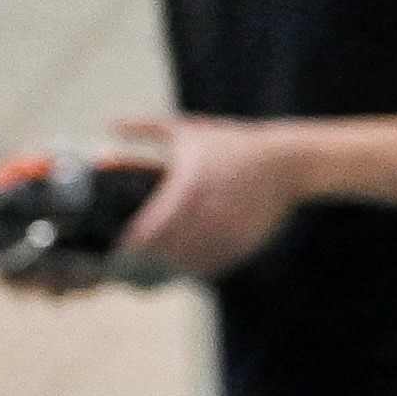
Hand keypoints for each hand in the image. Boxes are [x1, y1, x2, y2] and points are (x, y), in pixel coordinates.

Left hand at [99, 115, 304, 280]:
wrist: (287, 164)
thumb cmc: (234, 145)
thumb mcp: (188, 131)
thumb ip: (146, 129)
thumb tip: (110, 125)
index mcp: (186, 189)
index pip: (148, 231)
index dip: (129, 245)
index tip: (117, 248)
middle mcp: (205, 216)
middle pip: (163, 255)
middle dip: (142, 262)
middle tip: (126, 264)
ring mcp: (224, 235)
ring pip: (185, 267)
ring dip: (165, 270)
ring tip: (150, 270)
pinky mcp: (240, 247)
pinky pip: (209, 268)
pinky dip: (192, 270)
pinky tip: (182, 266)